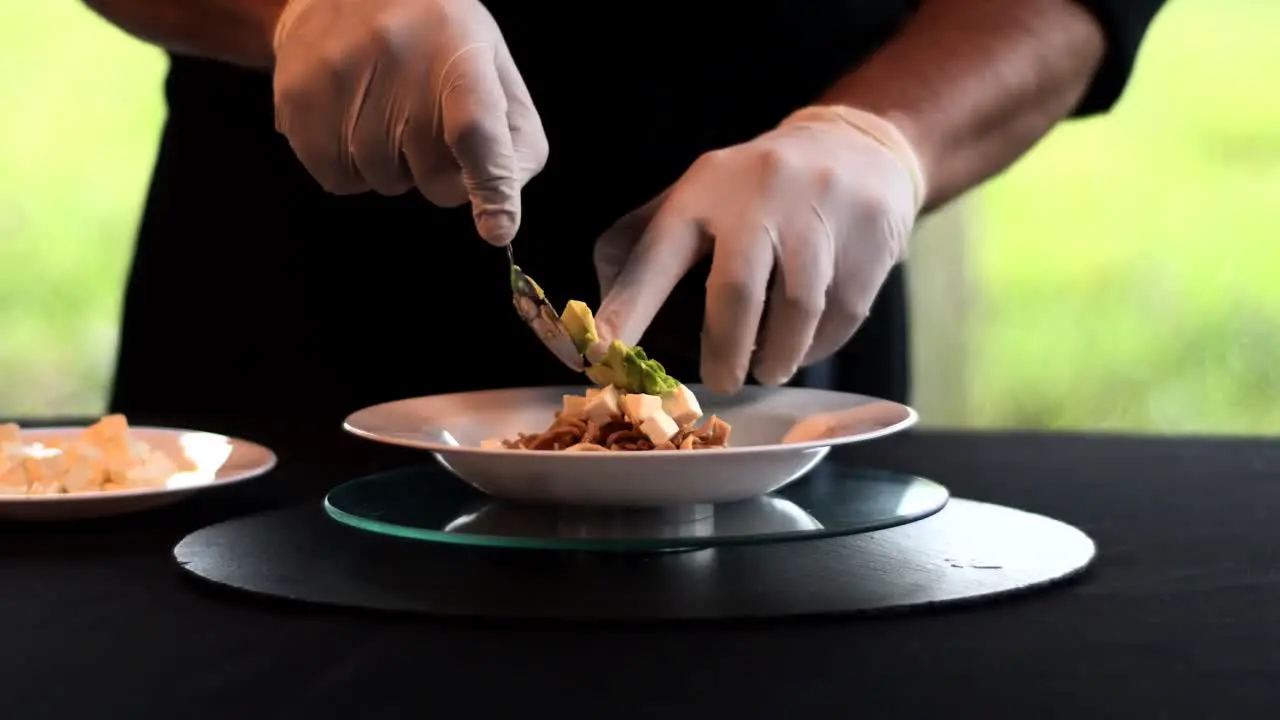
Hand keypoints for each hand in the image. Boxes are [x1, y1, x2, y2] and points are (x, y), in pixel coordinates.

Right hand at [271, 0, 546, 244]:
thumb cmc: (438, 42)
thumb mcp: (493, 70)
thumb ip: (515, 143)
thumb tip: (503, 215)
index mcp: (460, 55)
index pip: (478, 130)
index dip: (491, 185)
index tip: (497, 230)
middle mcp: (400, 64)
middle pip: (432, 176)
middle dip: (439, 170)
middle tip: (428, 121)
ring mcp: (342, 80)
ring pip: (382, 182)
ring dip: (392, 166)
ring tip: (386, 111)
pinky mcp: (299, 99)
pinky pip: (337, 179)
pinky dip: (351, 167)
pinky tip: (353, 121)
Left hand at [593, 106, 925, 392]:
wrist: (856, 147)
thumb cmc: (753, 190)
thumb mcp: (696, 195)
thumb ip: (644, 246)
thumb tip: (602, 319)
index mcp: (703, 189)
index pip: (656, 255)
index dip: (628, 307)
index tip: (603, 353)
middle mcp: (759, 195)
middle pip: (734, 289)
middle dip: (723, 349)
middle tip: (720, 382)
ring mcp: (818, 213)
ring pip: (796, 308)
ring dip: (777, 356)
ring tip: (767, 370)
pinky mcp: (867, 236)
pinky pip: (840, 313)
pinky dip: (817, 345)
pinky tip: (803, 345)